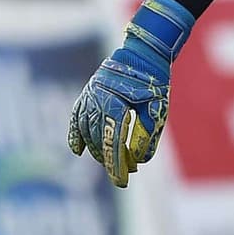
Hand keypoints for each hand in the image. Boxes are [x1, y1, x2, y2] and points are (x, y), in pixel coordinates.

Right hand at [69, 0, 194, 186]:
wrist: (143, 52)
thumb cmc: (154, 80)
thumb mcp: (157, 108)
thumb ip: (148, 134)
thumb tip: (140, 161)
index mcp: (115, 103)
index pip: (113, 142)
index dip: (117, 165)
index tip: (122, 182)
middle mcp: (97, 100)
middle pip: (98, 139)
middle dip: (109, 160)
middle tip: (121, 175)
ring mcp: (89, 97)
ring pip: (86, 131)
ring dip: (96, 150)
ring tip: (110, 163)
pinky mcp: (87, 94)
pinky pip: (76, 118)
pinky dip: (76, 135)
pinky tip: (78, 151)